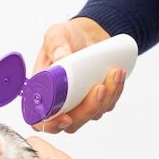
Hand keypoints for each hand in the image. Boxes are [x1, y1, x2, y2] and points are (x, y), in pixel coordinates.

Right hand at [31, 18, 127, 133]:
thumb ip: (55, 43)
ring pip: (92, 116)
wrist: (87, 36)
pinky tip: (117, 75)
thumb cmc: (66, 38)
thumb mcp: (56, 34)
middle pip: (71, 124)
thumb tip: (60, 56)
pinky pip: (107, 106)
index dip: (51, 124)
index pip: (40, 119)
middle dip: (87, 110)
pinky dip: (115, 92)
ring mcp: (78, 104)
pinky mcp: (96, 101)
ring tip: (113, 73)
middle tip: (99, 88)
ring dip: (106, 98)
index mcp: (42, 91)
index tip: (66, 117)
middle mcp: (59, 103)